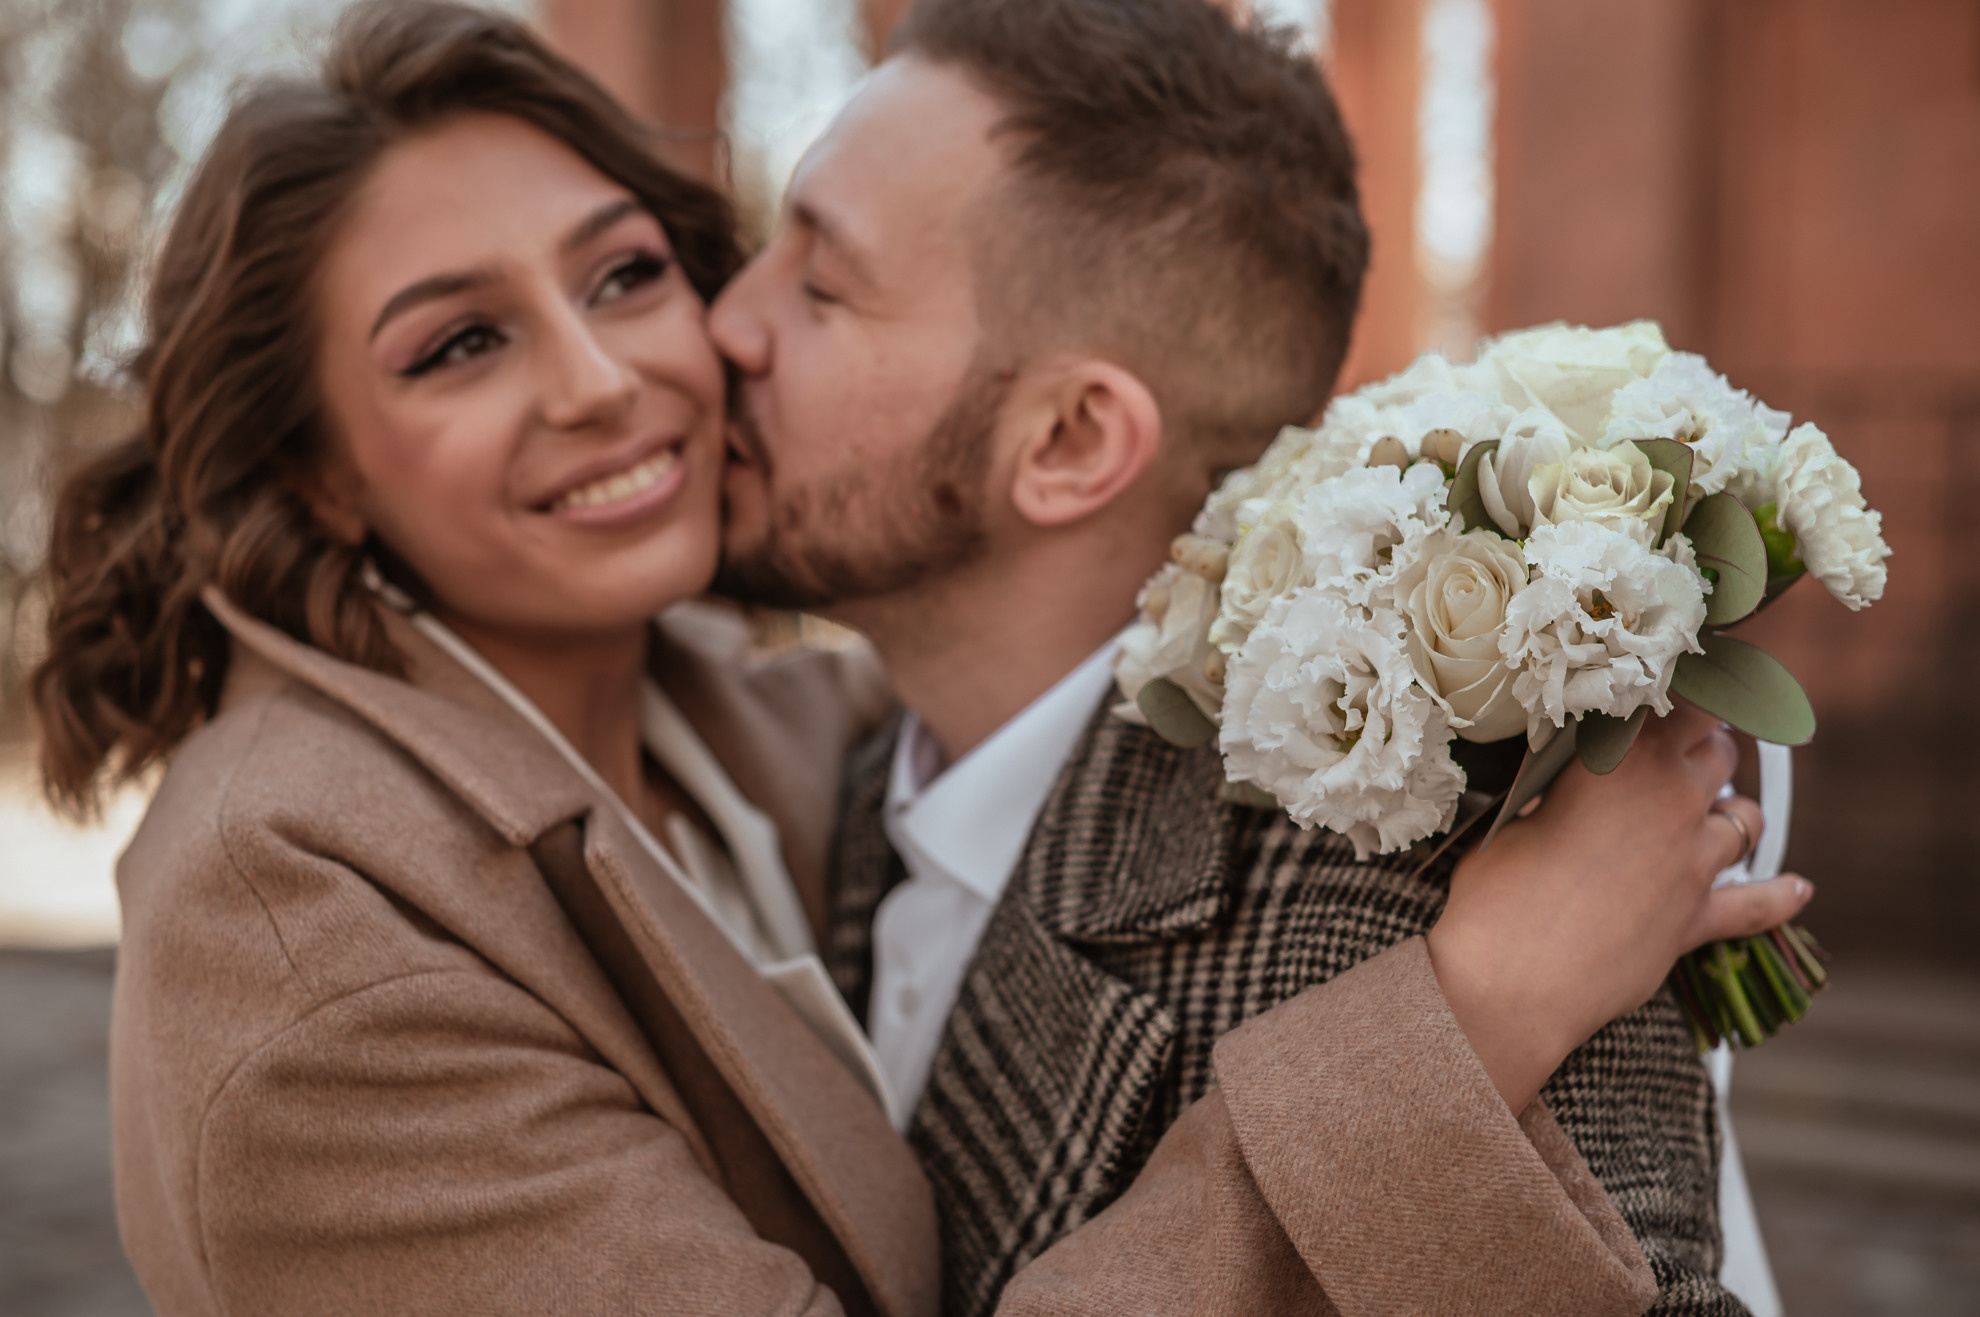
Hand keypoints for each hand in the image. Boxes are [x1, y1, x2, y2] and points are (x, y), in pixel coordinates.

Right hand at [1425, 703, 1813, 1111]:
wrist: (1511, 984)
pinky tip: (1797, 889)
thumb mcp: (1513, 816)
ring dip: (1732, 808)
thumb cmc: (1494, 896)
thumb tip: (1561, 771)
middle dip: (1703, 742)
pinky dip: (1778, 895)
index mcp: (1622, 760)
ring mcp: (1692, 862)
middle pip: (1717, 751)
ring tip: (1713, 808)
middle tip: (1680, 744)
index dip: (1685, 684)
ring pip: (1745, 818)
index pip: (1680, 697)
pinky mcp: (1697, 919)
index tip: (1675, 676)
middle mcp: (1671, 799)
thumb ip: (1551, 784)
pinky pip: (1757, 904)